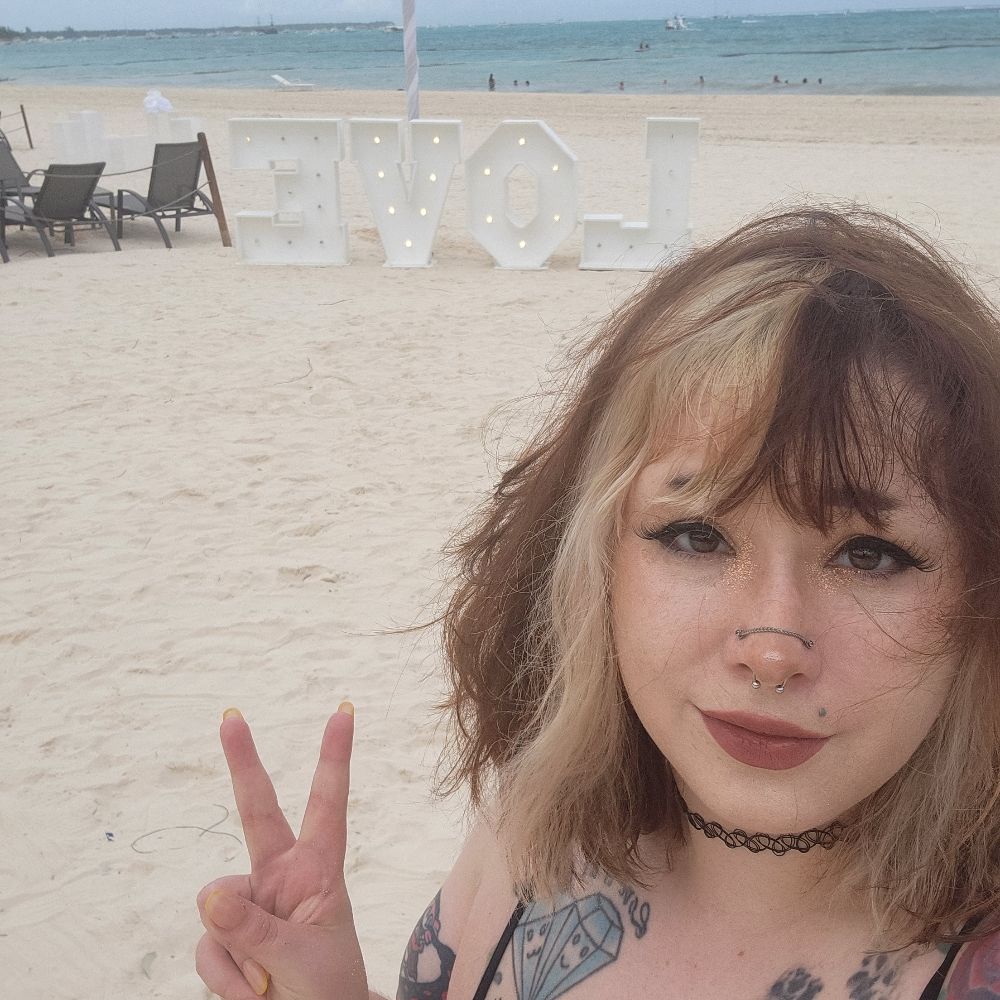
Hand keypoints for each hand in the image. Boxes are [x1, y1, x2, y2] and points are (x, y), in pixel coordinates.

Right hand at [195, 705, 368, 999]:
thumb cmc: (329, 991)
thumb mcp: (303, 959)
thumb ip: (257, 929)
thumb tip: (208, 895)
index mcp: (318, 869)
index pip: (328, 804)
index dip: (335, 758)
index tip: (344, 711)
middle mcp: (280, 876)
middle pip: (256, 812)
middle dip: (243, 763)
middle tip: (231, 716)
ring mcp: (249, 904)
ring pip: (217, 910)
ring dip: (238, 956)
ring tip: (270, 984)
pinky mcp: (225, 936)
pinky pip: (207, 948)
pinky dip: (225, 979)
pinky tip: (250, 993)